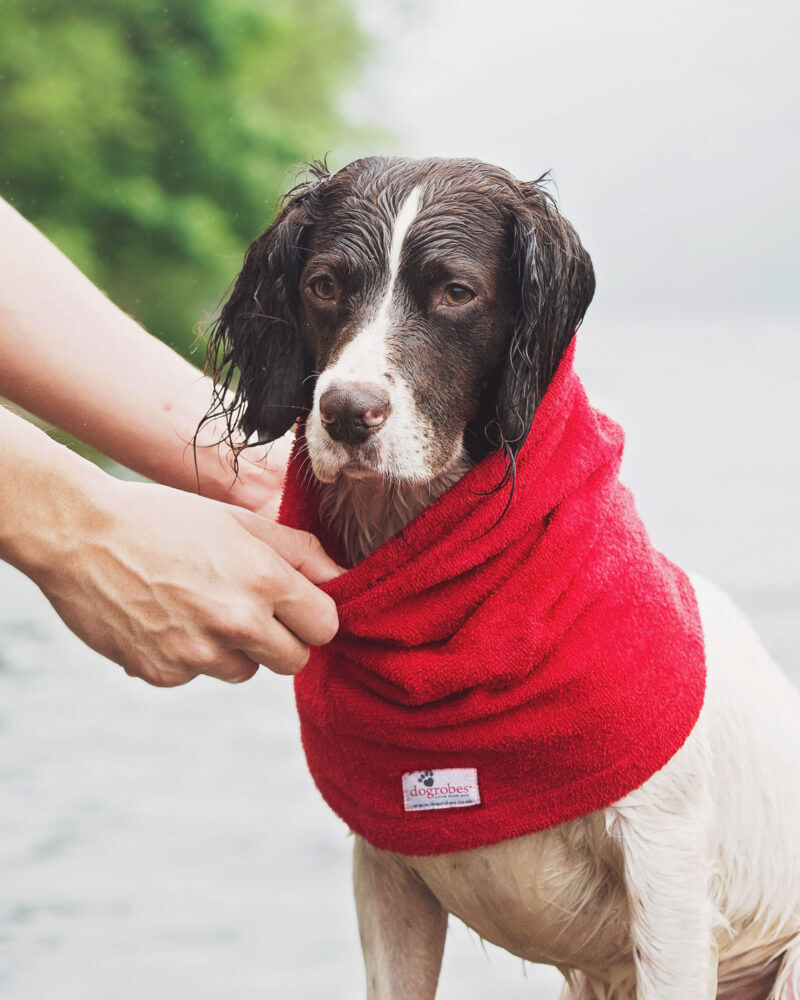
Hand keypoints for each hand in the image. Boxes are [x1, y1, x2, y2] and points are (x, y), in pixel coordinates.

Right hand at [34, 477, 342, 686]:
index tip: (295, 606)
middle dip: (281, 639)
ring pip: (245, 671)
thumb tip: (342, 576)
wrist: (79, 534)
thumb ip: (298, 550)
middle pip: (294, 661)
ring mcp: (198, 654)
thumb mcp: (237, 520)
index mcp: (264, 581)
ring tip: (197, 606)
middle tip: (248, 608)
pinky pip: (197, 675)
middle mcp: (238, 623)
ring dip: (234, 649)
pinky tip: (164, 618)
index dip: (312, 616)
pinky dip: (188, 656)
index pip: (326, 627)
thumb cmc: (163, 519)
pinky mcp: (163, 673)